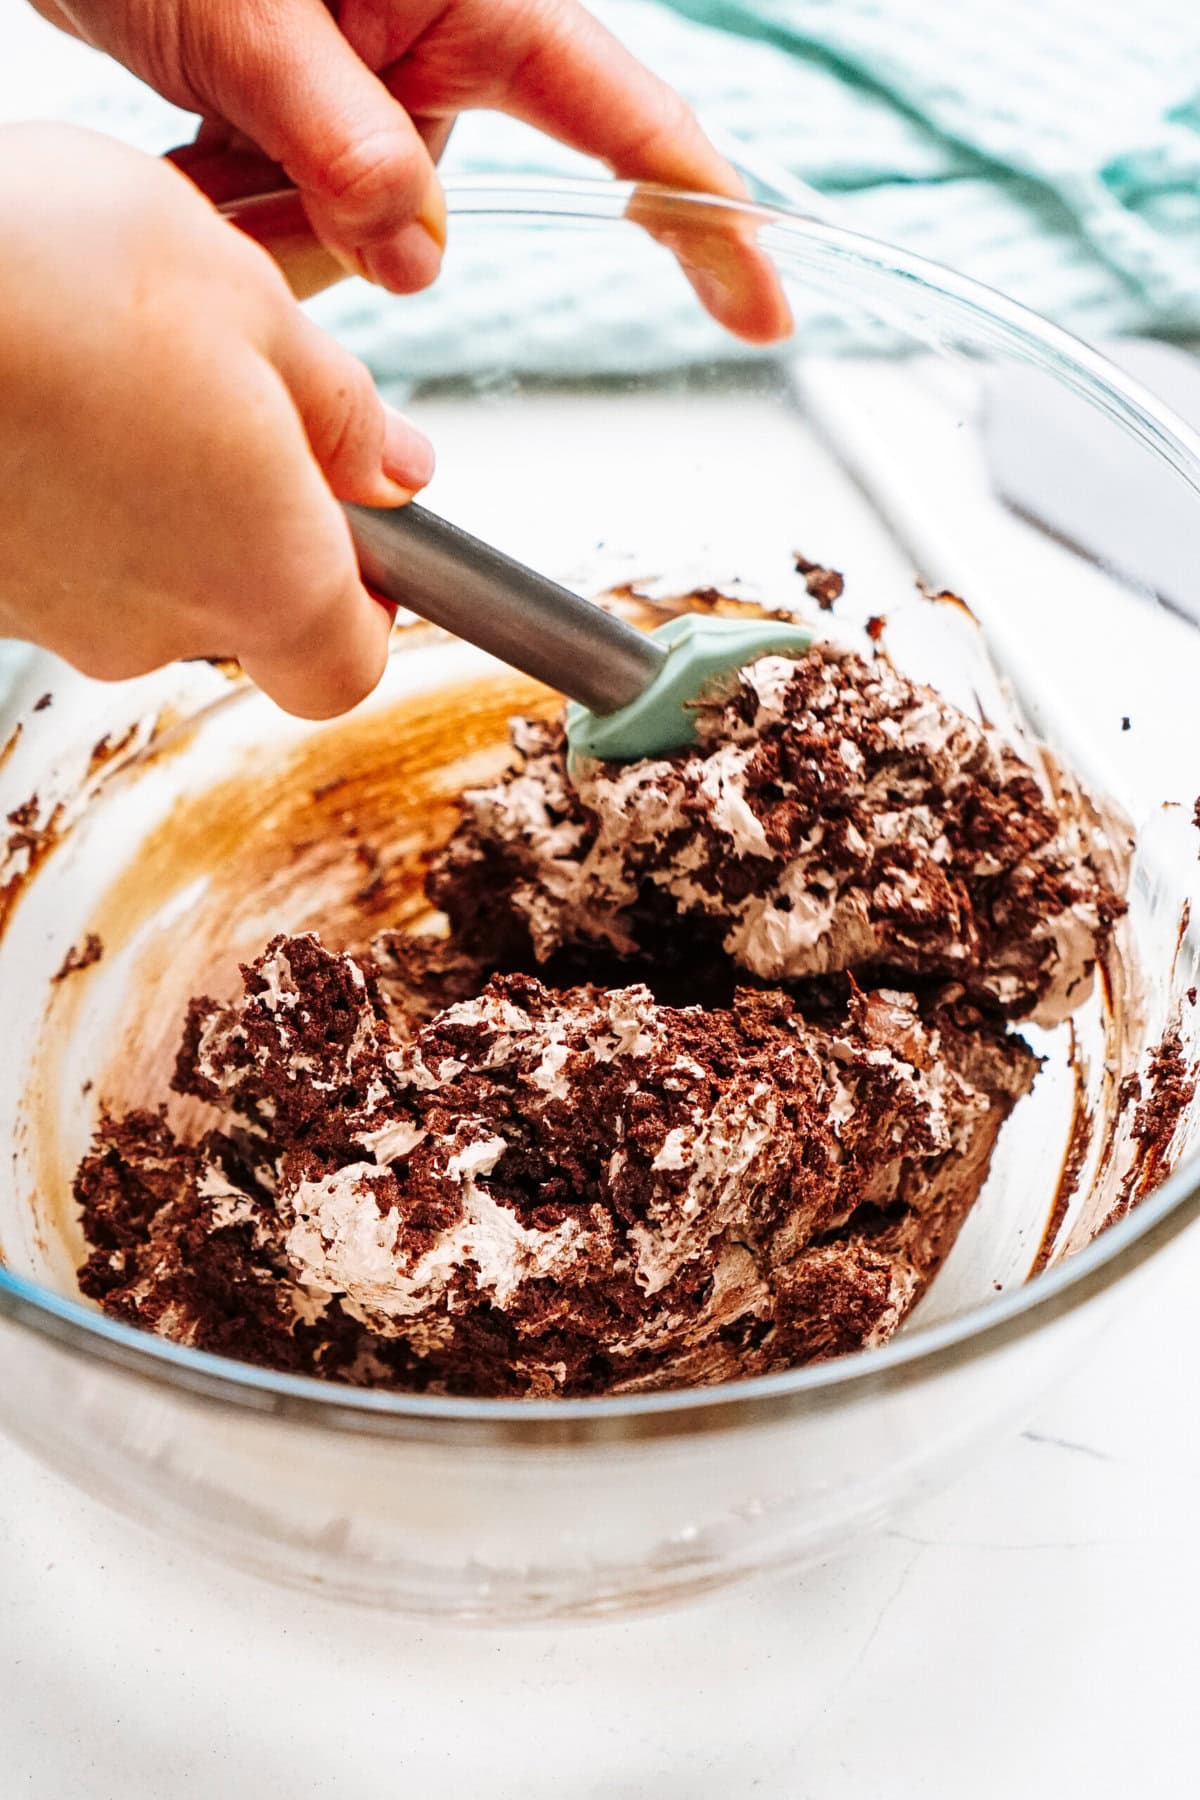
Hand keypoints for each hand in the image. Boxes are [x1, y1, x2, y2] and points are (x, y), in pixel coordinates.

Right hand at [0, 124, 432, 717]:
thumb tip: (396, 469)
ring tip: (105, 360)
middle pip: (238, 612)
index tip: (360, 531)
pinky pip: (44, 546)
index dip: (367, 609)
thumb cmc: (43, 276)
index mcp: (266, 576)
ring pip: (133, 575)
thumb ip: (335, 406)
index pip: (346, 669)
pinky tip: (32, 388)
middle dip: (246, 514)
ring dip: (142, 486)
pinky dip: (55, 482)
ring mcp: (48, 616)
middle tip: (221, 390)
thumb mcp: (243, 299)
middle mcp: (155, 627)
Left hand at [32, 0, 789, 340]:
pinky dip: (244, 209)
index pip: (630, 123)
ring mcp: (381, 94)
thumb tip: (422, 261)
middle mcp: (441, 52)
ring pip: (366, 237)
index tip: (764, 307)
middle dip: (347, 229)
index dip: (708, 221)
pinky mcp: (323, 128)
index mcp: (480, 2)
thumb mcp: (247, 19)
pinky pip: (312, 229)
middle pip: (452, 213)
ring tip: (198, 129)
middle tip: (240, 166)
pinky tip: (192, 138)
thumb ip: (342, 143)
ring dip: (271, 216)